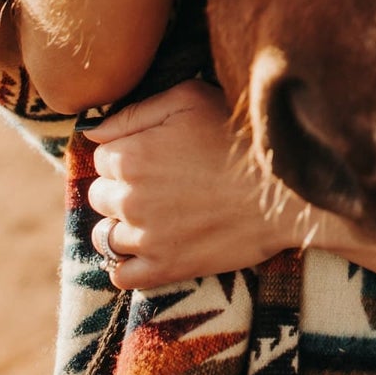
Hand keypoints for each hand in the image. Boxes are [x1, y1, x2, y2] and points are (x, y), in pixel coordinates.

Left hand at [83, 79, 314, 290]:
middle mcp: (130, 199)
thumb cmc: (238, 135)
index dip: (127, 152)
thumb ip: (133, 112)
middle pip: (100, 196)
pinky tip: (147, 250)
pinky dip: (126, 265)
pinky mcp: (165, 269)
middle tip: (158, 183)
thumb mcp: (188, 98)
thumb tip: (92, 131)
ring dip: (121, 226)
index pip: (101, 157)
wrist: (284, 188)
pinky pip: (120, 276)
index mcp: (131, 156)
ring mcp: (146, 238)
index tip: (153, 153)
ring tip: (152, 217)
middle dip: (121, 188)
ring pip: (105, 236)